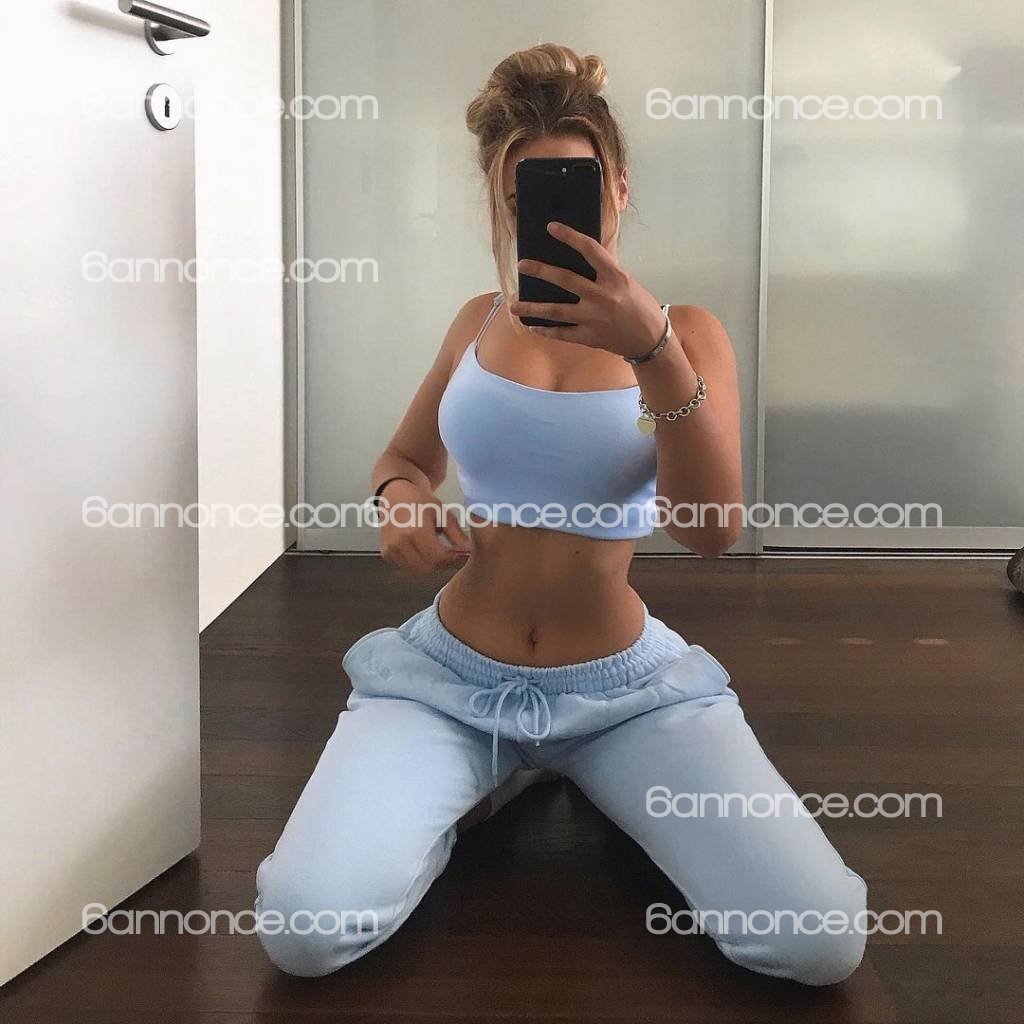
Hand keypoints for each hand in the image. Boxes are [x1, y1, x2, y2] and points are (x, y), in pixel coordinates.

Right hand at [378, 479, 471, 575]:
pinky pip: (407, 568)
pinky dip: (418, 565)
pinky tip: (424, 552)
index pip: (438, 558)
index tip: (459, 554)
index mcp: (416, 531)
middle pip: (428, 568)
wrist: (395, 496)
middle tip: (450, 556)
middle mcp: (401, 543)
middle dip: (442, 565)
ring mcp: (391, 550)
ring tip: (438, 553)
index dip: (452, 560)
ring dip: (430, 567)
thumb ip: (456, 533)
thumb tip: (469, 550)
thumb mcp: (442, 513)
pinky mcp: (387, 554)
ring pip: (417, 571)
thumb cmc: (420, 502)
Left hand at [509, 222, 666, 358]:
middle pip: (565, 280)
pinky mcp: (589, 337)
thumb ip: (604, 273)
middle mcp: (602, 297)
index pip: (590, 249)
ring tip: (513, 305)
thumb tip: (578, 261)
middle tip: (522, 264)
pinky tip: (532, 326)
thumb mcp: (626, 283)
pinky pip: (562, 334)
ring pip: (556, 311)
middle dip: (541, 271)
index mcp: (615, 277)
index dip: (569, 236)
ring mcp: (594, 319)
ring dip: (532, 308)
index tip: (551, 227)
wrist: (651, 340)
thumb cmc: (640, 307)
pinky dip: (546, 331)